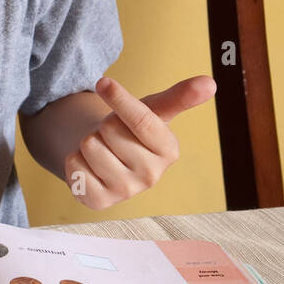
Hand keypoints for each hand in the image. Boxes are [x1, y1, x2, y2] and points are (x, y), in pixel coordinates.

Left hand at [64, 74, 215, 209]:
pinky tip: (89, 165)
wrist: (107, 156)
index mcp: (169, 150)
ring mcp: (125, 191)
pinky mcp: (99, 201)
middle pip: (110, 131)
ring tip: (103, 148)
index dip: (119, 98)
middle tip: (113, 134)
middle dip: (105, 125)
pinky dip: (74, 159)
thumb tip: (209, 82)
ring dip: (89, 141)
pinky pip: (74, 167)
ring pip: (90, 147)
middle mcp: (151, 175)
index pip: (142, 120)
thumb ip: (179, 97)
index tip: (103, 82)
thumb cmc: (132, 129)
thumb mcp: (154, 109)